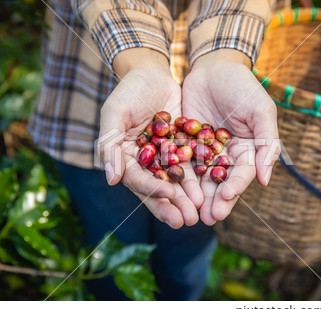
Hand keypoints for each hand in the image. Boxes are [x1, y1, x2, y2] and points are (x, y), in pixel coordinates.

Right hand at [99, 48, 201, 227]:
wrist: (152, 73)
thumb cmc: (129, 91)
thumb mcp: (115, 113)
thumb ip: (110, 145)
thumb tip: (111, 181)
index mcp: (124, 158)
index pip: (137, 179)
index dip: (151, 189)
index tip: (168, 196)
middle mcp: (144, 163)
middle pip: (157, 188)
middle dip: (171, 206)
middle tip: (186, 222)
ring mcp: (163, 158)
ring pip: (176, 182)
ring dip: (186, 199)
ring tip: (199, 215)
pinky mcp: (181, 149)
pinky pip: (191, 167)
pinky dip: (199, 180)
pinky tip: (210, 192)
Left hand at [182, 49, 278, 225]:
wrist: (213, 67)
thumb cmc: (243, 87)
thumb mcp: (260, 111)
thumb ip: (267, 144)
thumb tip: (266, 181)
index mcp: (248, 150)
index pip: (243, 173)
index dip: (236, 186)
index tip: (226, 198)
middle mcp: (227, 155)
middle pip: (222, 182)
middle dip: (216, 200)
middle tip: (209, 218)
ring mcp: (206, 151)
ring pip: (201, 178)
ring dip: (197, 196)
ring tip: (191, 213)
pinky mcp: (186, 144)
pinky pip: (182, 162)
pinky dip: (179, 177)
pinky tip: (172, 190)